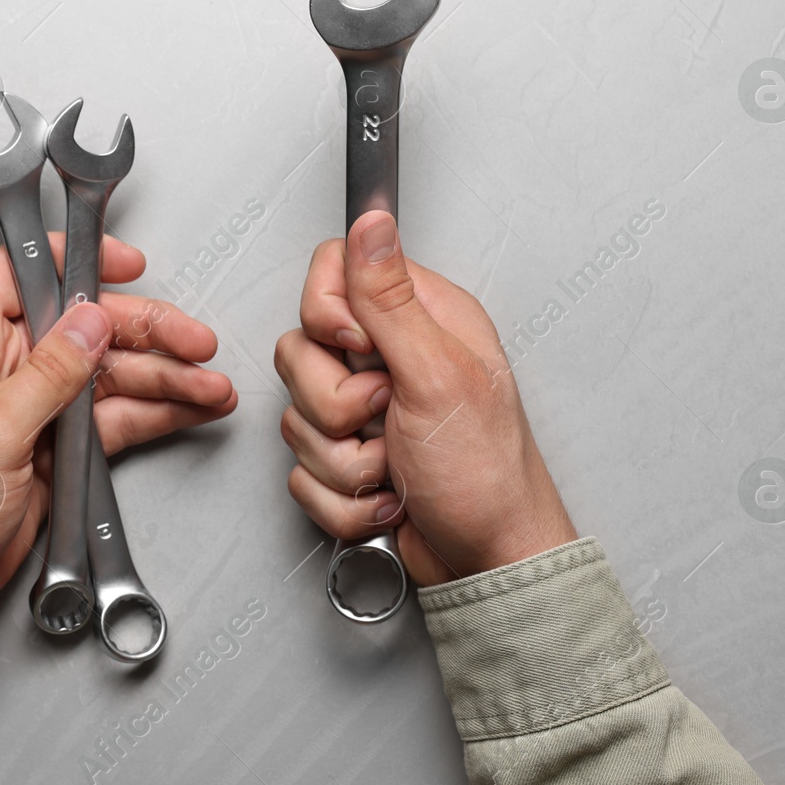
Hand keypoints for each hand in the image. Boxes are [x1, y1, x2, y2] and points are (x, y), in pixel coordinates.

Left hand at [0, 235, 236, 610]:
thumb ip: (48, 372)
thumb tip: (90, 321)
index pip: (25, 273)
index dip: (80, 262)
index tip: (131, 265)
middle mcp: (0, 364)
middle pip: (85, 325)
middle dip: (147, 333)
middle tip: (198, 344)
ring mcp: (31, 404)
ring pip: (109, 373)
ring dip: (165, 378)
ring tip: (213, 387)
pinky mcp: (53, 444)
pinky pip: (112, 416)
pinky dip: (154, 413)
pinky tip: (192, 409)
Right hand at [274, 211, 575, 585]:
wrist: (488, 562)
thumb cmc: (486, 475)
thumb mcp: (437, 374)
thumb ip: (389, 299)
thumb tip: (370, 221)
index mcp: (420, 318)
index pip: (333, 273)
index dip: (328, 315)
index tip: (362, 352)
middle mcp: (391, 358)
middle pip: (301, 350)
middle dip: (335, 403)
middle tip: (387, 417)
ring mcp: (366, 411)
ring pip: (297, 416)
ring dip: (344, 459)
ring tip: (394, 466)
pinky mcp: (348, 458)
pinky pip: (302, 469)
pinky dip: (343, 497)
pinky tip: (387, 495)